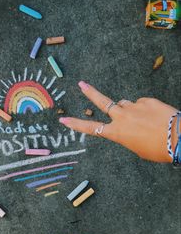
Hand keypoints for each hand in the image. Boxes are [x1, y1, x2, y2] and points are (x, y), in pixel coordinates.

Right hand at [59, 82, 177, 162]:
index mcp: (117, 133)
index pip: (91, 128)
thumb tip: (129, 124)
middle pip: (102, 102)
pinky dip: (145, 110)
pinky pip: (141, 104)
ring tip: (143, 120)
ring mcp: (134, 106)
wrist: (178, 137)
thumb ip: (128, 135)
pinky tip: (155, 117)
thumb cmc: (157, 149)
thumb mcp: (138, 148)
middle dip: (90, 92)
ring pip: (125, 105)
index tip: (63, 120)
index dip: (76, 124)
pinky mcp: (146, 100)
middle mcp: (122, 117)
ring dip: (129, 110)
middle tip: (81, 84)